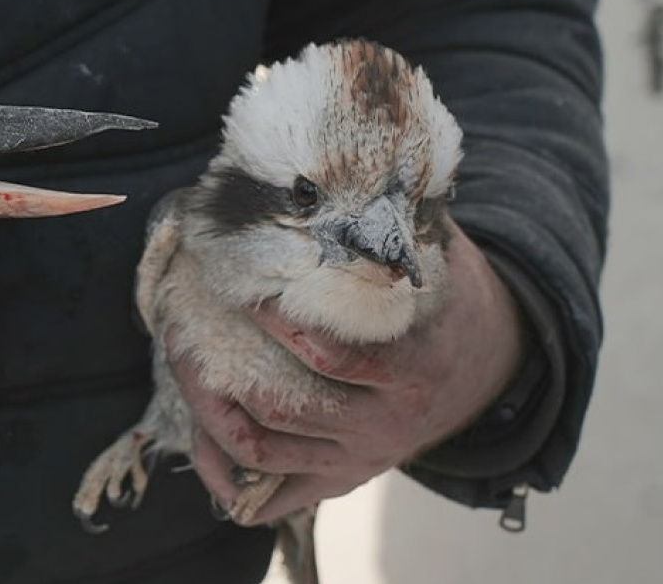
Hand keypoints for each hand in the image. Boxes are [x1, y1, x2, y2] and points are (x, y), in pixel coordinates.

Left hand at [174, 219, 524, 524]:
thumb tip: (327, 165)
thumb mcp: (434, 255)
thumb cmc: (445, 300)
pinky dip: (226, 474)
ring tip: (176, 359)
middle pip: (281, 407)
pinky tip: (196, 434)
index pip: (331, 353)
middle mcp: (384, 425)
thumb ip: (387, 219)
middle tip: (177, 323)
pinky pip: (269, 496)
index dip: (275, 319)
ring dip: (206, 410)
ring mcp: (358, 459)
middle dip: (216, 367)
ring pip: (263, 451)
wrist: (487, 368)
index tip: (237, 284)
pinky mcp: (337, 479)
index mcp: (412, 368)